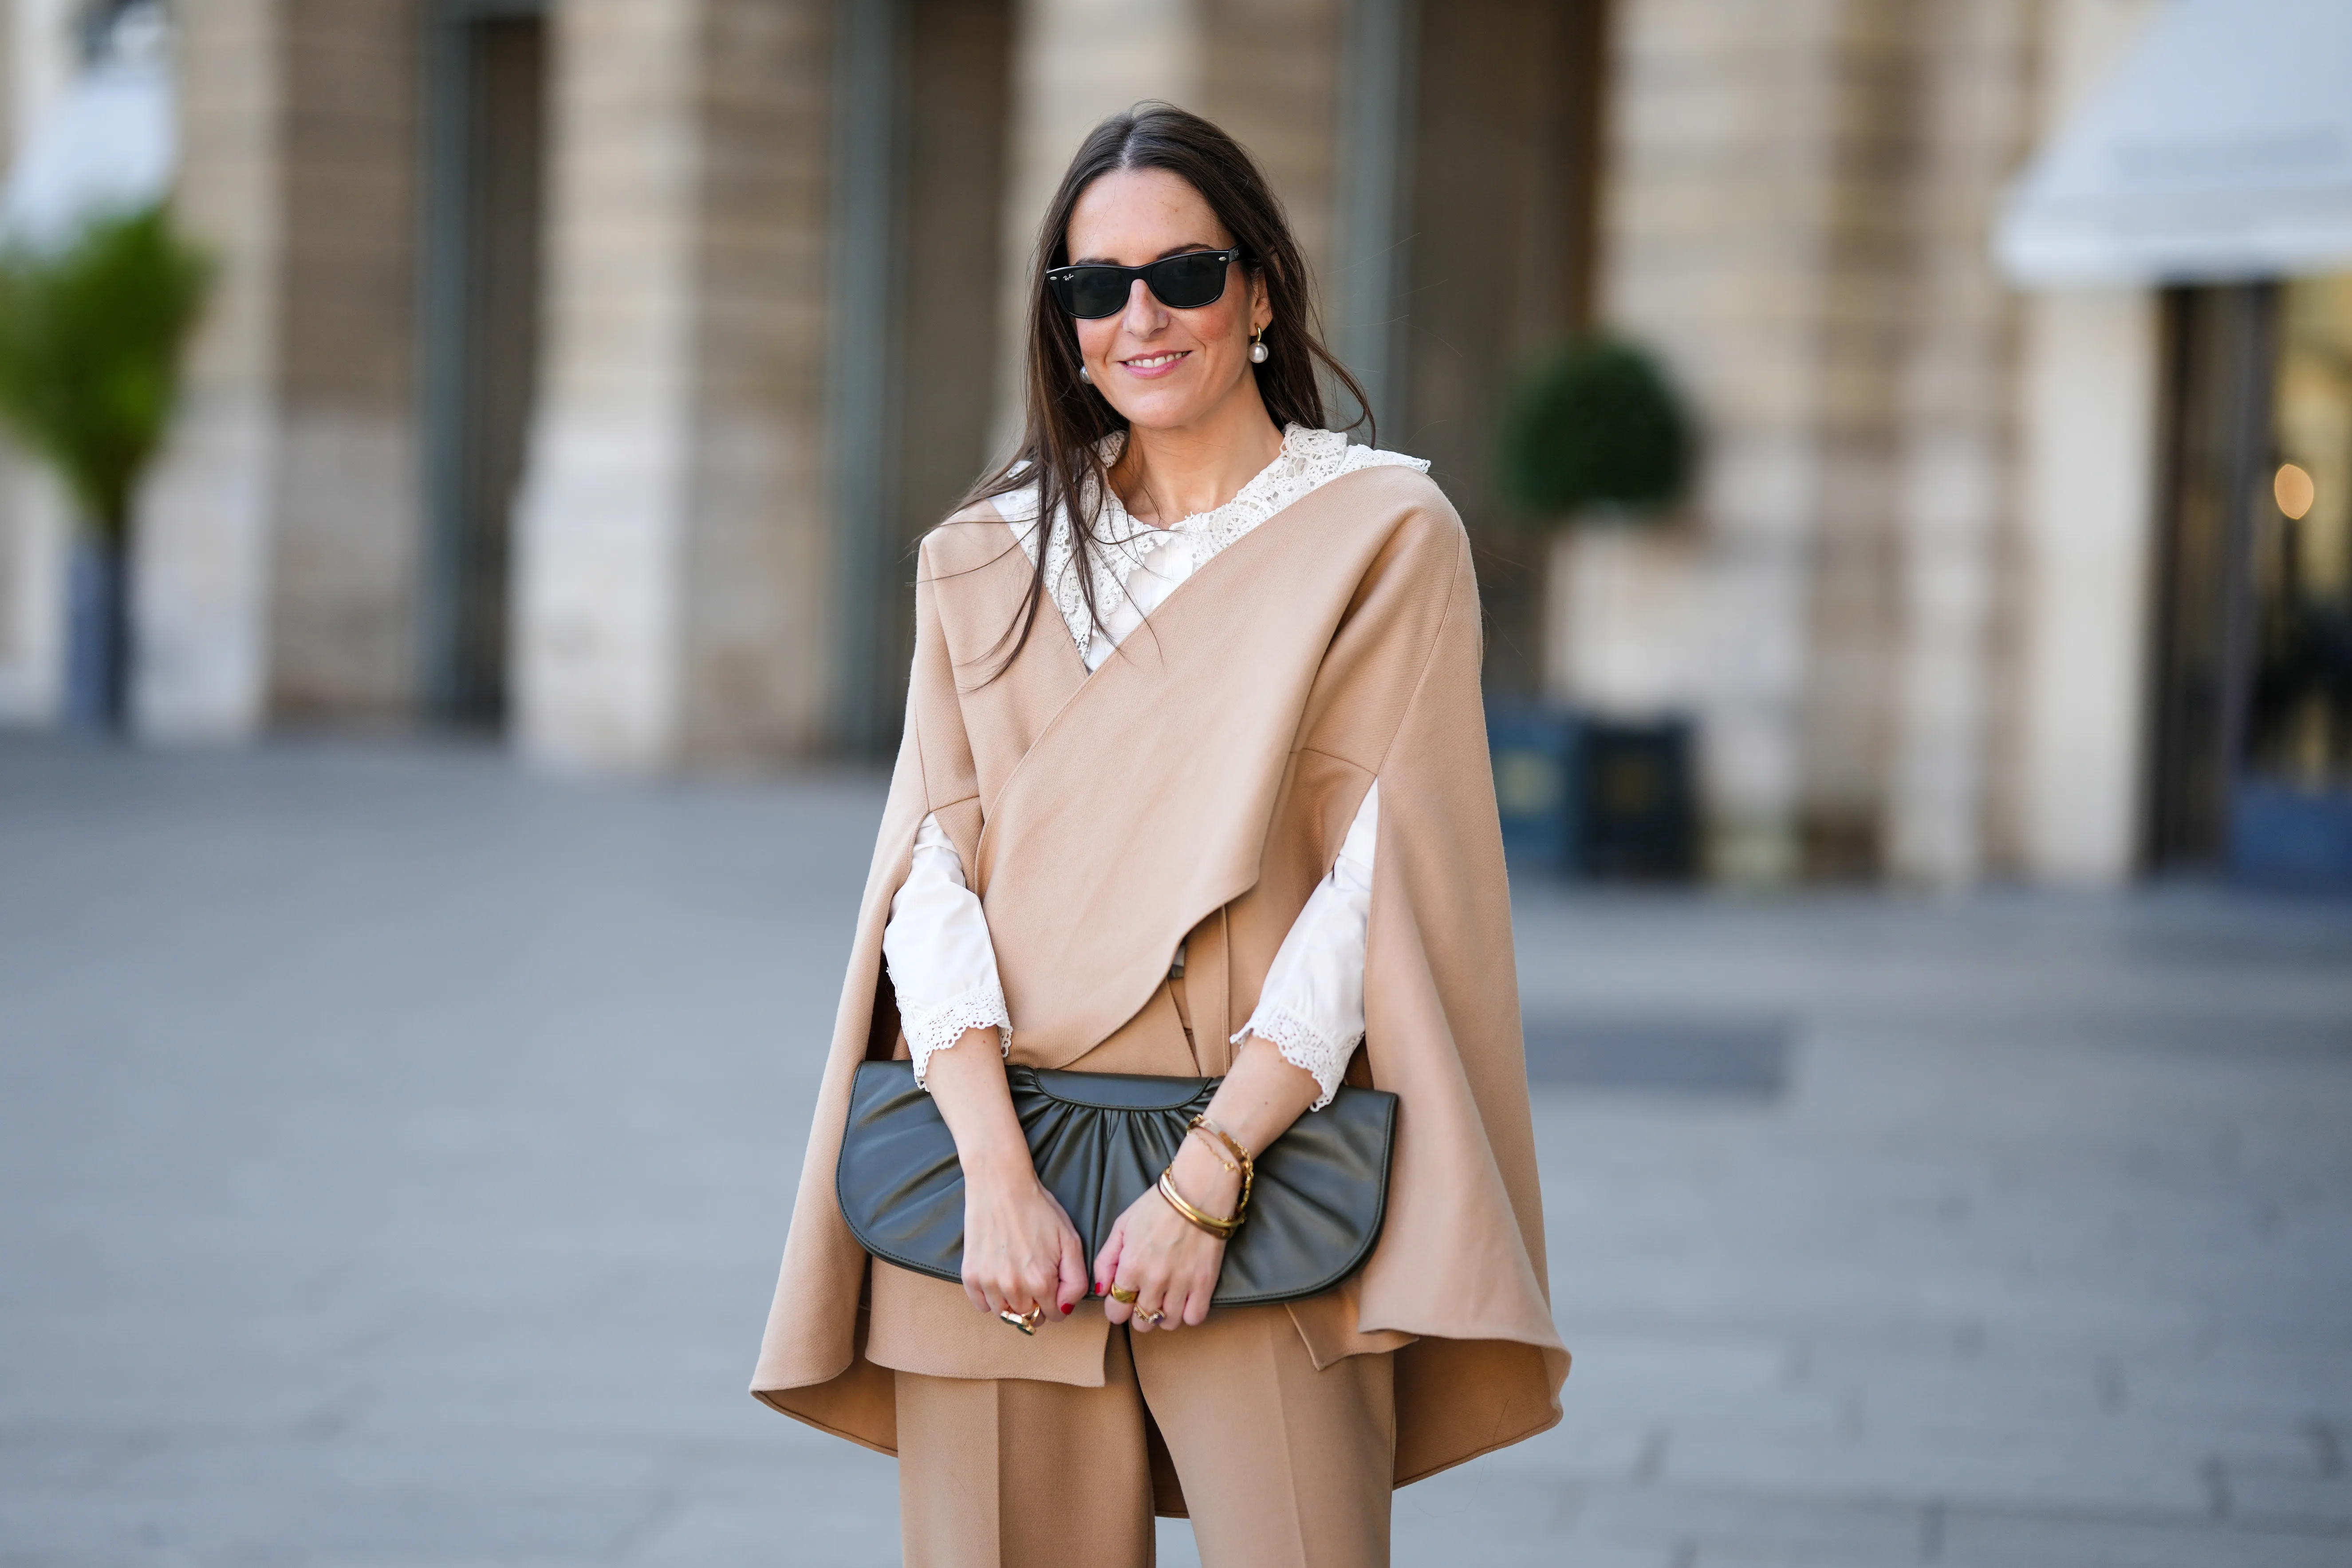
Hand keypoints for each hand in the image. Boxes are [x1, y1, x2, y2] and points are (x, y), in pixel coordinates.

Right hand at [959, 1150, 1088, 1320]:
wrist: (1001, 1185)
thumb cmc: (1039, 1210)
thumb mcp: (1070, 1241)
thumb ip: (1075, 1281)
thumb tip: (1064, 1308)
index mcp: (1041, 1281)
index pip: (1055, 1315)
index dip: (1058, 1302)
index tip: (1054, 1285)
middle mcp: (1013, 1287)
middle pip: (1029, 1318)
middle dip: (1037, 1304)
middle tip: (1036, 1278)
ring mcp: (988, 1282)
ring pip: (1005, 1315)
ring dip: (1013, 1304)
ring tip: (1016, 1277)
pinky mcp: (970, 1275)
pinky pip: (981, 1306)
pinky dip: (990, 1299)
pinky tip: (998, 1277)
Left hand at [1093, 1135, 1239, 1330]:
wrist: (1197, 1191)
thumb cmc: (1157, 1205)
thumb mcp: (1122, 1226)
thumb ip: (1106, 1259)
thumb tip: (1101, 1290)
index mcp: (1131, 1267)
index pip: (1116, 1311)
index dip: (1117, 1307)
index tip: (1124, 1298)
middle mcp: (1154, 1281)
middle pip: (1141, 1322)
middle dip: (1139, 1312)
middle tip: (1144, 1295)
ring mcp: (1181, 1285)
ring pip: (1167, 1323)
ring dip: (1163, 1314)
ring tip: (1165, 1296)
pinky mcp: (1205, 1284)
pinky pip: (1194, 1318)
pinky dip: (1188, 1313)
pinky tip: (1184, 1298)